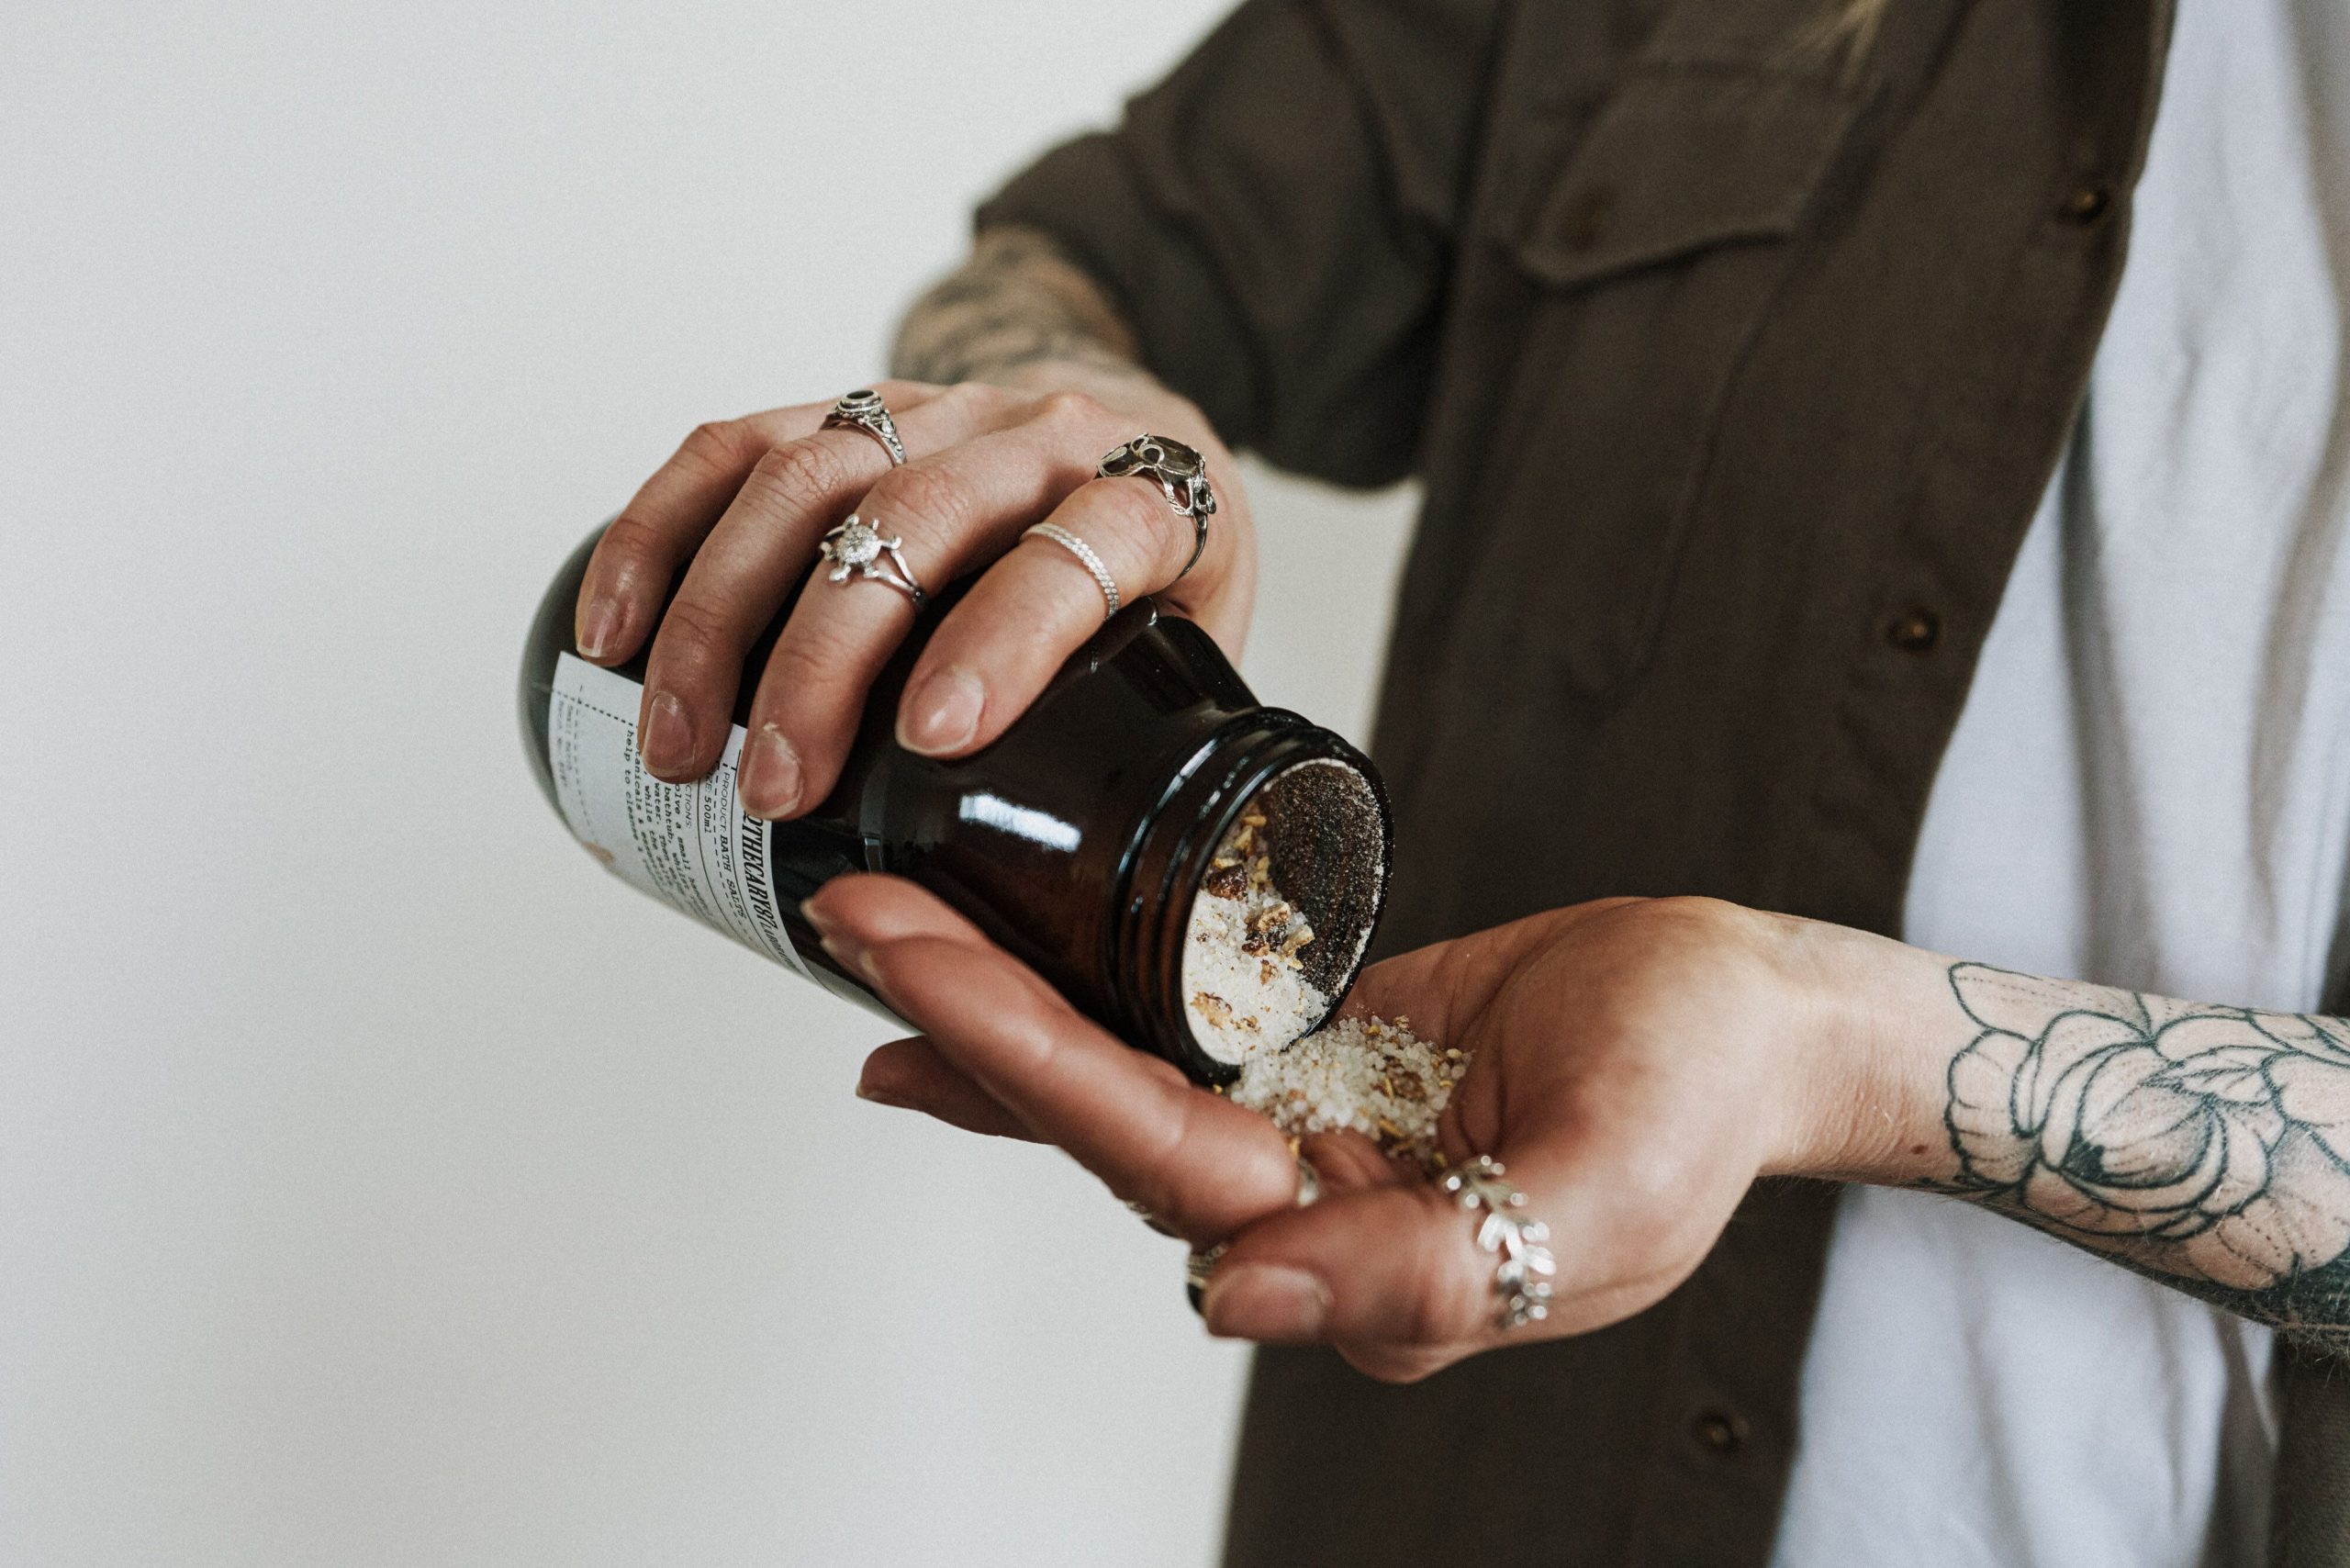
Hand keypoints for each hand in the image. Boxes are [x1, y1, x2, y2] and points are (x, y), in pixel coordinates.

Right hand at [573, 364, 1254, 816]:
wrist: (1130, 439)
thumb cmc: (1159, 589)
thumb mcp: (1196, 664)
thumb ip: (1153, 774)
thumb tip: (1068, 947)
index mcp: (1152, 506)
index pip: (1079, 550)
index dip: (1004, 638)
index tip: (935, 740)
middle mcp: (1040, 439)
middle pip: (920, 518)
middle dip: (827, 658)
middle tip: (774, 786)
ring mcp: (937, 414)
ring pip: (809, 479)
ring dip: (721, 614)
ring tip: (674, 741)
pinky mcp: (847, 413)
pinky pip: (733, 450)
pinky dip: (657, 535)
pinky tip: (612, 633)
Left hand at [803, 874, 1906, 1383]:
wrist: (1754, 1017)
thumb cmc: (1705, 1100)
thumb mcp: (1601, 1197)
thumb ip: (1425, 1271)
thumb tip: (1231, 1297)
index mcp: (1363, 1262)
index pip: (1159, 1161)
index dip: (1030, 1070)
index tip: (912, 988)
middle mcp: (1309, 1211)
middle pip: (1103, 1118)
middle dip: (973, 1018)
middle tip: (854, 920)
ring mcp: (1307, 1133)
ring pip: (1120, 1077)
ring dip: (997, 1009)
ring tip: (874, 937)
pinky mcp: (1314, 1056)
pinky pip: (1174, 1030)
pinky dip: (1077, 1001)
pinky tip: (990, 970)